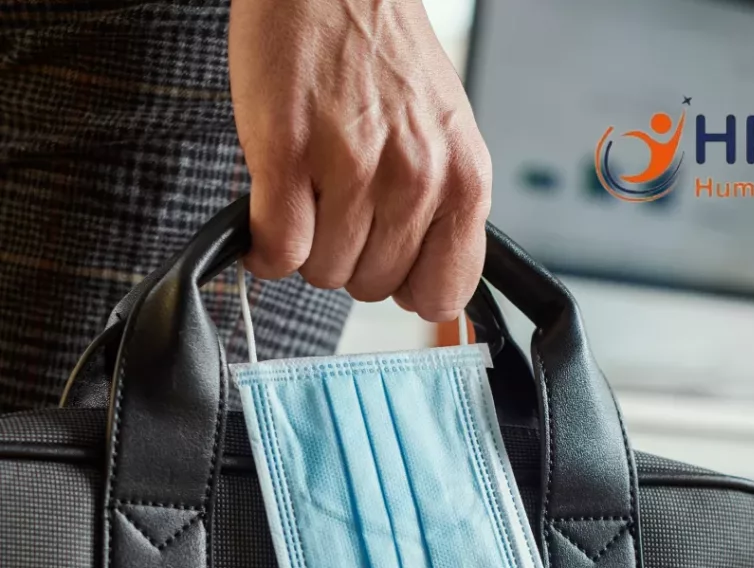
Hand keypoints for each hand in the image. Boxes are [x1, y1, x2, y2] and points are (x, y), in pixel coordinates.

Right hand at [229, 0, 491, 321]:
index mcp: (464, 180)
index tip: (390, 267)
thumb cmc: (386, 59)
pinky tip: (270, 212)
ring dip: (307, 245)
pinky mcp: (289, 153)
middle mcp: (417, 179)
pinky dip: (264, 247)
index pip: (443, 294)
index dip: (408, 288)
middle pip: (373, 288)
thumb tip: (429, 296)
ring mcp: (353, 167)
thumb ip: (444, 215)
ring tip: (310, 190)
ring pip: (323, 272)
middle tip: (340, 206)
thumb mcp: (446, 141)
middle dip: (350, 257)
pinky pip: (278, 250)